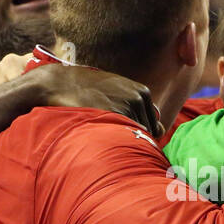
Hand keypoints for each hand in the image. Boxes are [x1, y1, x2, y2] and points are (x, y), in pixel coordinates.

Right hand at [30, 64, 162, 137]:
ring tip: (101, 125)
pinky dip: (114, 140)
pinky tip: (99, 129)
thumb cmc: (88, 91)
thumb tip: (162, 131)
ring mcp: (128, 106)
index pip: (152, 126)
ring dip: (121, 139)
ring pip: (135, 137)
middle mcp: (139, 98)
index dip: (134, 132)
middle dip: (130, 136)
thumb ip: (141, 111)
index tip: (117, 127)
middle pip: (146, 133)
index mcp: (143, 92)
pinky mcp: (115, 114)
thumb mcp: (118, 92)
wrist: (60, 83)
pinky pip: (124, 138)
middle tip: (106, 127)